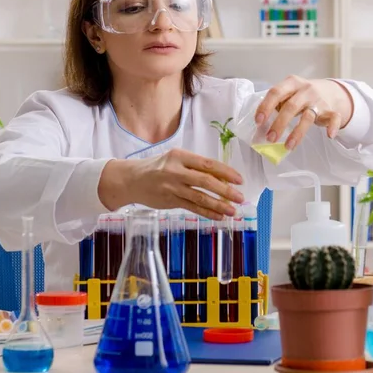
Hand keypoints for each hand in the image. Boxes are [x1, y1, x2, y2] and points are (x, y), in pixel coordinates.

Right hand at [100, 149, 243, 220]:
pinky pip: (192, 208)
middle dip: (226, 191)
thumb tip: (222, 178)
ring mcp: (172, 187)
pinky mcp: (170, 201)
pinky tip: (219, 216)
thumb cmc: (157, 167)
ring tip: (233, 211)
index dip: (226, 172)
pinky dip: (207, 213)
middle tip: (240, 197)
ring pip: (200, 197)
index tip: (239, 180)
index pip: (208, 164)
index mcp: (180, 156)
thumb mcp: (174, 159)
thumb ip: (194, 167)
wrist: (131, 179)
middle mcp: (176, 171)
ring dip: (219, 205)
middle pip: (206, 181)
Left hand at [254, 76, 353, 150]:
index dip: (266, 106)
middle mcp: (305, 90)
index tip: (258, 121)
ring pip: (308, 116)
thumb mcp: (288, 94)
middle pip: (291, 106)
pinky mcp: (331, 110)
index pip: (276, 92)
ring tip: (288, 146)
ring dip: (297, 133)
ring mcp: (319, 100)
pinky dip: (332, 126)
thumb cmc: (301, 96)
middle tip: (270, 138)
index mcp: (291, 83)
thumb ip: (276, 105)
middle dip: (279, 124)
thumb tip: (261, 126)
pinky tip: (329, 136)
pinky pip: (334, 118)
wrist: (329, 91)